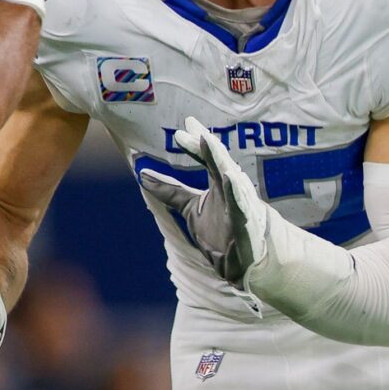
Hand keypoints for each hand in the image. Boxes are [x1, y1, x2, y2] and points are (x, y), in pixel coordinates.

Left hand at [137, 117, 269, 284]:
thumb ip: (170, 192)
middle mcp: (232, 189)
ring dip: (220, 159)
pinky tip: (230, 177)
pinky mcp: (246, 223)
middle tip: (192, 126)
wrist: (245, 263)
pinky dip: (236, 192)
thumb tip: (143, 175)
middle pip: (218, 161)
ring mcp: (240, 205)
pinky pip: (241, 206)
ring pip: (231, 177)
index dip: (195, 143)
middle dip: (206, 144)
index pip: (207, 158)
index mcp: (220, 184)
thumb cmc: (223, 232)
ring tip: (208, 140)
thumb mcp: (191, 208)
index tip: (184, 127)